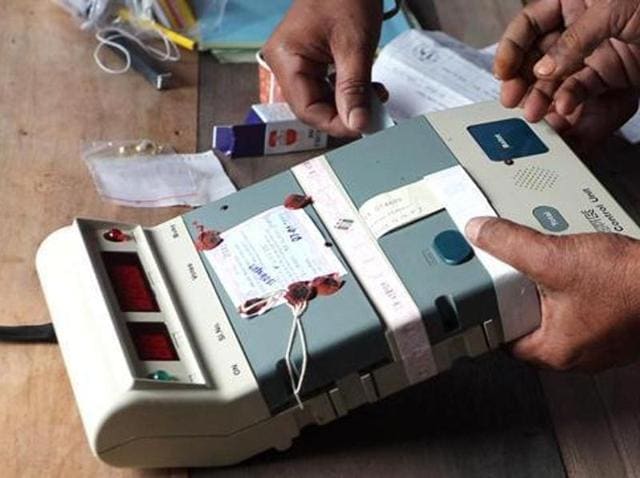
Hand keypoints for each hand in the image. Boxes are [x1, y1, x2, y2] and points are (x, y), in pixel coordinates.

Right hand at [262, 0, 382, 136]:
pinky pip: (326, 85)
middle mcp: (285, 63)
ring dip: (348, 103)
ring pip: (321, 99)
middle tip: (372, 113)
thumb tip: (356, 124)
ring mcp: (297, 61)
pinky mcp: (311, 59)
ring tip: (374, 96)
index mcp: (286, 59)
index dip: (335, 123)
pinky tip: (366, 87)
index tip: (363, 126)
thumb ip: (354, 89)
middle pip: (312, 107)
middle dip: (344, 113)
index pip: (307, 109)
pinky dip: (347, 90)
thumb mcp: (354, 46)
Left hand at [466, 217, 639, 371]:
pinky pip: (580, 308)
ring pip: (555, 314)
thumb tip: (480, 233)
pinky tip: (575, 267)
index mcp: (555, 351)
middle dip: (518, 296)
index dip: (488, 314)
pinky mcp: (615, 325)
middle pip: (527, 324)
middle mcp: (576, 353)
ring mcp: (599, 341)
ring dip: (546, 290)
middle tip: (511, 273)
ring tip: (544, 264)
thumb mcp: (555, 258)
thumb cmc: (631, 283)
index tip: (479, 295)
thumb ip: (510, 244)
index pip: (503, 339)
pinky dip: (571, 289)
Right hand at [495, 0, 639, 144]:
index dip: (511, 48)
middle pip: (536, 56)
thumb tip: (543, 69)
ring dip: (542, 97)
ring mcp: (591, 53)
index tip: (502, 71)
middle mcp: (577, 28)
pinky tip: (563, 110)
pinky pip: (581, 90)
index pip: (529, 25)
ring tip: (534, 114)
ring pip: (555, 79)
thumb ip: (574, 40)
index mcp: (572, 2)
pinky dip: (570, 102)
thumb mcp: (612, 10)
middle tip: (512, 99)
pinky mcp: (608, 75)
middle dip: (521, 80)